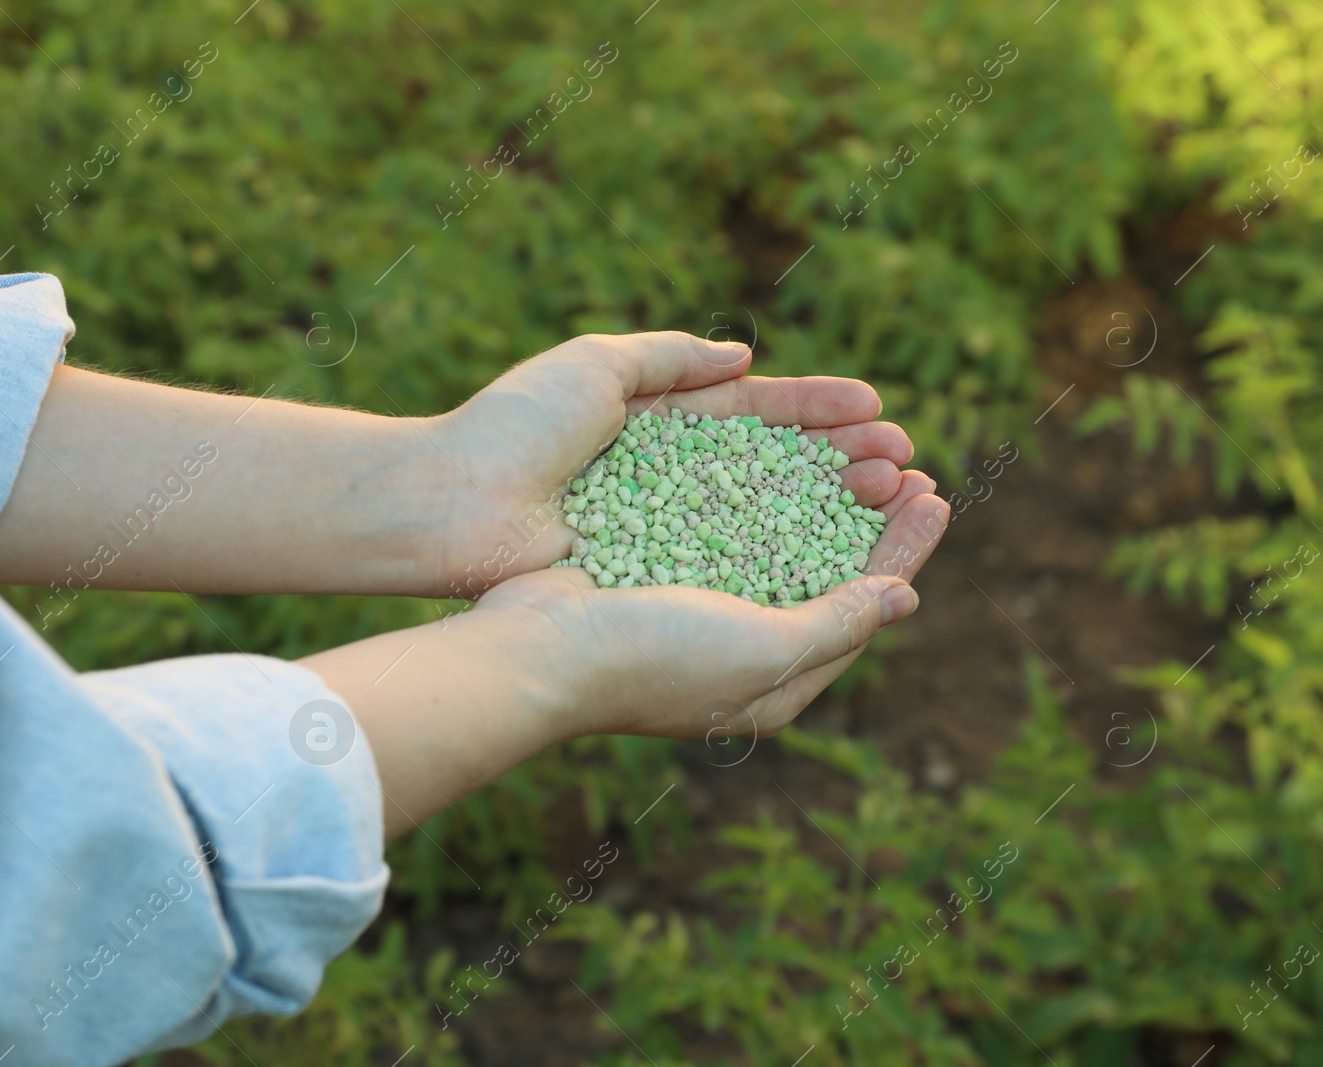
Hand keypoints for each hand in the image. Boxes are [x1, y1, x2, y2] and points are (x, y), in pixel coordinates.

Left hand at [431, 332, 917, 597]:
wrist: (450, 506)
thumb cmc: (514, 428)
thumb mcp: (592, 366)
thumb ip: (669, 357)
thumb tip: (745, 358)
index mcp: (655, 423)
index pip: (754, 412)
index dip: (815, 412)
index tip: (876, 410)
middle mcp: (668, 480)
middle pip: (773, 468)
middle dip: (840, 462)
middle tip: (904, 462)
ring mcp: (662, 532)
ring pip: (764, 518)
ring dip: (829, 507)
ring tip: (893, 496)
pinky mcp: (650, 577)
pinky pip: (728, 565)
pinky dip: (784, 556)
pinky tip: (838, 552)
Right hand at [471, 471, 949, 739]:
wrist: (535, 650)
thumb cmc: (653, 660)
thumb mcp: (764, 652)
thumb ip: (837, 624)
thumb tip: (903, 598)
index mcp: (776, 681)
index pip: (862, 608)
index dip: (902, 550)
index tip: (935, 493)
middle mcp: (741, 646)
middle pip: (826, 569)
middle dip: (868, 515)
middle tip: (903, 458)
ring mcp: (697, 605)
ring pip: (778, 538)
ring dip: (819, 491)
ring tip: (852, 444)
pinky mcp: (658, 567)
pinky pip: (725, 520)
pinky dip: (758, 485)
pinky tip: (774, 449)